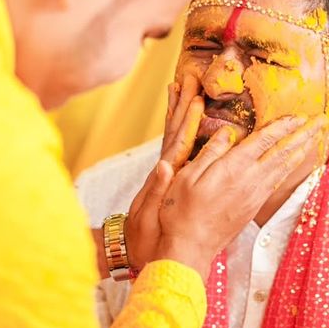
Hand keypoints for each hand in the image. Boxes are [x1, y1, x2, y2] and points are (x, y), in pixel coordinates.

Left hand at [125, 75, 203, 270]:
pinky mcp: (168, 176)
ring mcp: (166, 170)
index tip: (196, 98)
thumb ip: (155, 190)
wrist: (132, 250)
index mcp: (163, 176)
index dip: (186, 121)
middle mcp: (165, 168)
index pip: (177, 142)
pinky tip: (185, 116)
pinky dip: (180, 126)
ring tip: (184, 86)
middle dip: (183, 103)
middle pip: (175, 129)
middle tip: (190, 77)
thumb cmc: (142, 237)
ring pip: (174, 133)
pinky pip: (176, 145)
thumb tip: (164, 165)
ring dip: (180, 109)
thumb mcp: (148, 217)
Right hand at [155, 114, 327, 279]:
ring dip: (300, 150)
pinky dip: (289, 168)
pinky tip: (292, 163)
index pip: (263, 141)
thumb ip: (210, 152)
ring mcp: (254, 194)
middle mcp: (249, 180)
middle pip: (281, 152)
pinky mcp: (253, 206)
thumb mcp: (187, 176)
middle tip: (319, 122)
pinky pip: (277, 181)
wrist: (191, 245)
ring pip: (283, 167)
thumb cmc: (182, 210)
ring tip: (313, 137)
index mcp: (232, 168)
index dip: (282, 126)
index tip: (297, 115)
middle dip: (302, 135)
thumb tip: (226, 132)